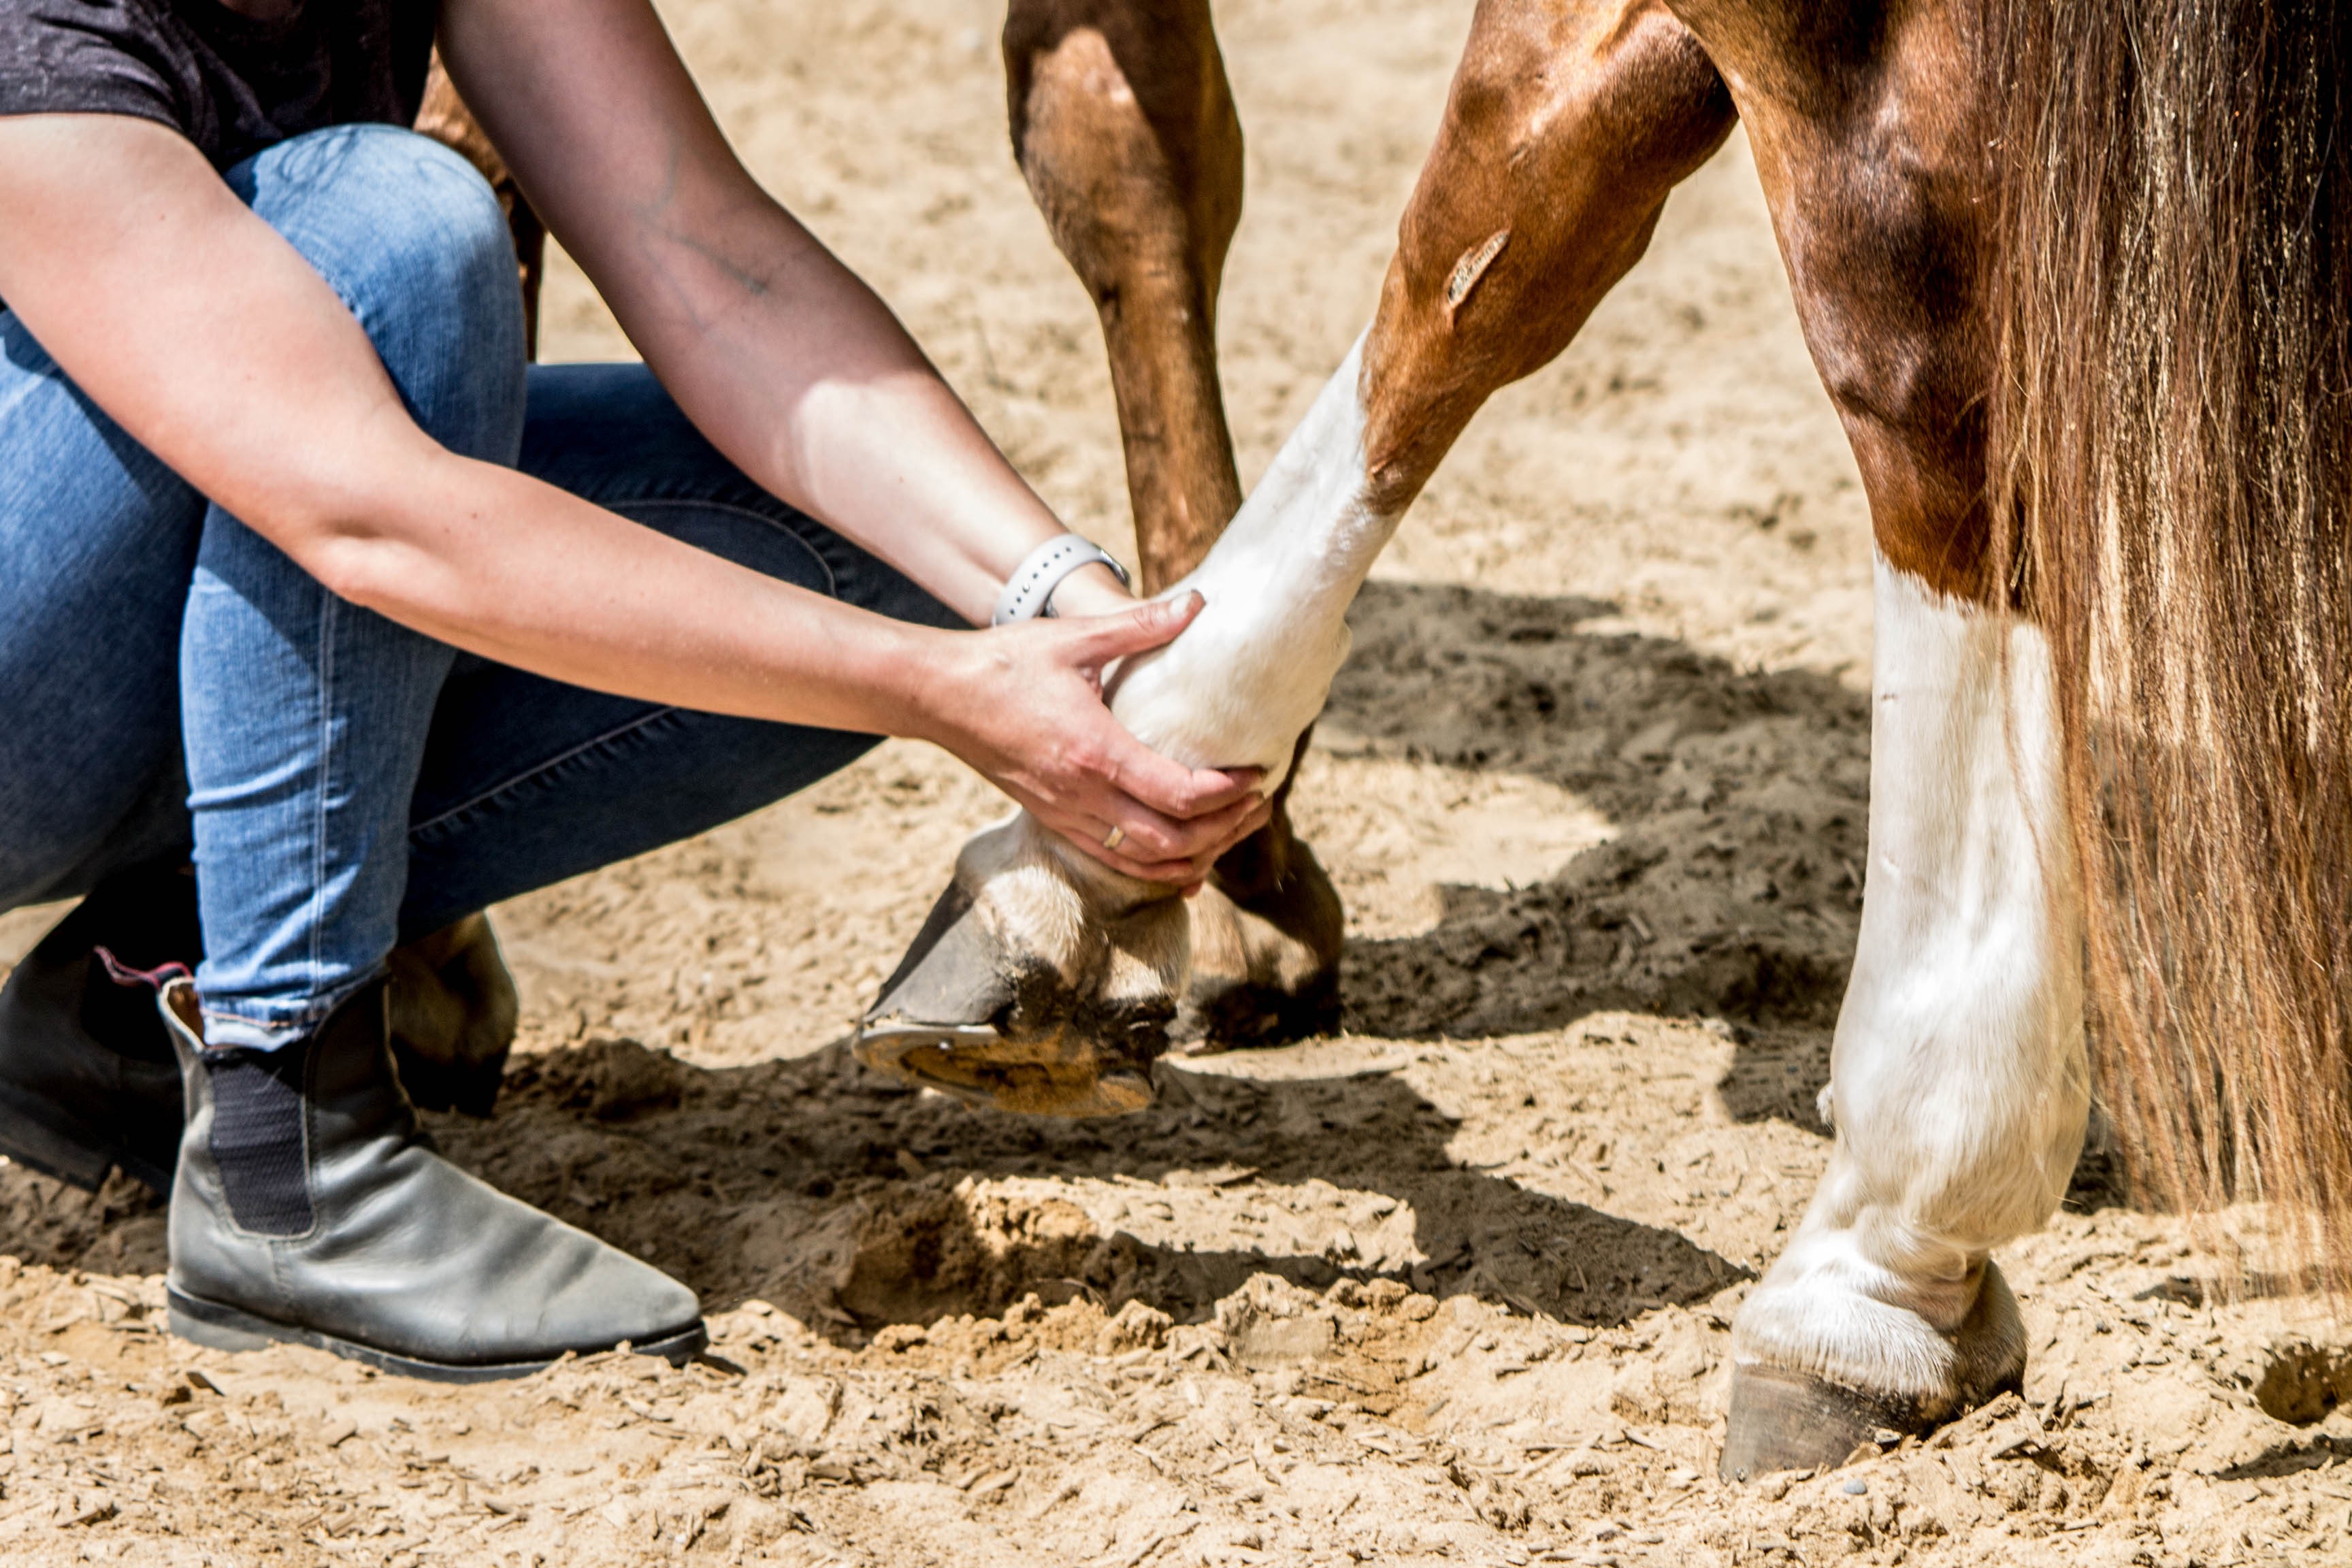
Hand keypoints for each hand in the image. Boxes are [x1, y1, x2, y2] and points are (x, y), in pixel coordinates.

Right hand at [918, 592, 1270, 884]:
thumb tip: (1198, 602)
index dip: (1229, 793)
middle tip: (1261, 804)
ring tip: (1233, 830)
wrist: (938, 695)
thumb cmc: (1004, 663)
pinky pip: (1115, 862)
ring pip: (1145, 864)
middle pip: (1173, 841)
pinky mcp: (1052, 822)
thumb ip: (1140, 624)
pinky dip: (1156, 869)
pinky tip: (1184, 862)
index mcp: (1095, 752)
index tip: (1259, 774)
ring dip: (1197, 856)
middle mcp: (1082, 796)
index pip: (1179, 794)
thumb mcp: (1074, 637)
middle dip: (1226, 830)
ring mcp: (1064, 816)